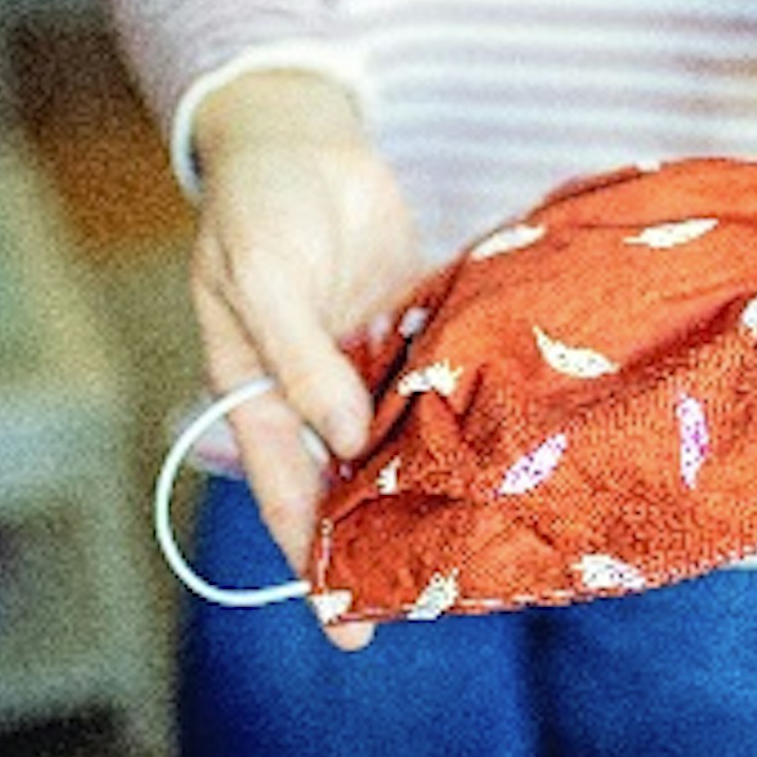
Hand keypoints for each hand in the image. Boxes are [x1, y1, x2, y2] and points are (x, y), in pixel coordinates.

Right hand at [192, 71, 419, 648]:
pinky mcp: (407, 324)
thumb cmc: (261, 207)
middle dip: (376, 535)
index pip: (284, 488)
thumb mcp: (262, 280)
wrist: (302, 137)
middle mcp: (312, 387)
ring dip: (425, 476)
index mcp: (256, 389)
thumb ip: (300, 361)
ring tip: (473, 531)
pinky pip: (432, 375)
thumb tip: (346, 442)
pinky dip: (456, 405)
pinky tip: (500, 441)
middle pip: (345, 478)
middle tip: (425, 597)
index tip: (341, 619)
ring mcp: (362, 357)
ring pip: (394, 434)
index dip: (309, 553)